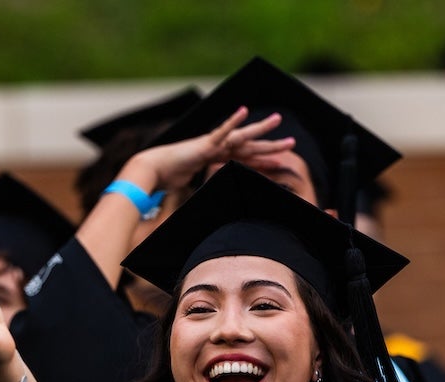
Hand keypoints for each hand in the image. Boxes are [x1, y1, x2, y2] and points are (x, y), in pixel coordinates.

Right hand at [125, 106, 295, 191]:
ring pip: (242, 136)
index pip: (244, 160)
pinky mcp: (204, 143)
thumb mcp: (193, 186)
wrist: (153, 169)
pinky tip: (243, 111)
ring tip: (278, 120)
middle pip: (249, 147)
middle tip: (291, 143)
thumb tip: (205, 207)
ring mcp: (213, 144)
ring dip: (260, 128)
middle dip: (271, 146)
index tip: (279, 165)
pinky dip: (232, 122)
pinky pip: (221, 131)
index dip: (262, 162)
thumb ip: (203, 189)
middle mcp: (217, 149)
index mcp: (216, 158)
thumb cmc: (167, 178)